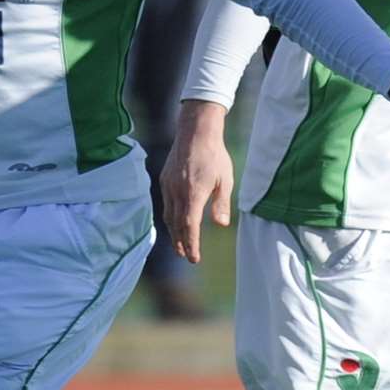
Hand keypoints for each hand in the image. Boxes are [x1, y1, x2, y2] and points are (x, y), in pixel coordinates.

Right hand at [161, 101, 234, 263]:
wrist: (195, 131)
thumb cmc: (214, 155)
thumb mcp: (224, 179)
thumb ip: (221, 203)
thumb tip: (221, 225)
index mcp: (193, 194)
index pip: (189, 227)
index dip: (192, 245)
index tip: (195, 258)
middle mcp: (177, 192)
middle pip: (176, 225)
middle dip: (181, 244)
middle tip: (187, 257)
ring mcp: (168, 186)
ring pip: (168, 216)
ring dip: (174, 233)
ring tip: (179, 246)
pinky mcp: (165, 179)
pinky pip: (165, 204)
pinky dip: (170, 218)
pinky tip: (175, 222)